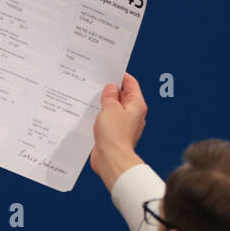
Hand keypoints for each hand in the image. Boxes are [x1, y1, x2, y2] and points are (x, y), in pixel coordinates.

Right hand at [90, 72, 146, 190]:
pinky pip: (109, 120)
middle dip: (110, 90)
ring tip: (92, 98)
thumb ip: (110, 95)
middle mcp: (134, 114)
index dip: (119, 75)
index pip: (130, 83)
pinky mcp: (116, 134)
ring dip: (104, 104)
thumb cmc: (114, 135)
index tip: (108, 71)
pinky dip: (102, 115)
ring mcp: (125, 125)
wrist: (111, 159)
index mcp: (137, 105)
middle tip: (97, 83)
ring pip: (115, 108)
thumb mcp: (109, 107)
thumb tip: (111, 88)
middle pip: (123, 95)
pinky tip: (92, 114)